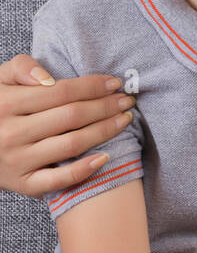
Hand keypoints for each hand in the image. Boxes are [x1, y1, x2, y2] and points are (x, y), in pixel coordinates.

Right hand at [0, 55, 133, 196]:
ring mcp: (17, 161)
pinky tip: (106, 157)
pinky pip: (58, 180)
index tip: (115, 83)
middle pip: (71, 117)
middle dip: (105, 107)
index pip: (61, 92)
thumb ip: (21, 68)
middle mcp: (12, 133)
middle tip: (127, 101)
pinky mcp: (22, 184)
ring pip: (71, 145)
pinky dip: (83, 170)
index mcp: (7, 104)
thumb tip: (49, 79)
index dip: (92, 86)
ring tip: (124, 120)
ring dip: (104, 131)